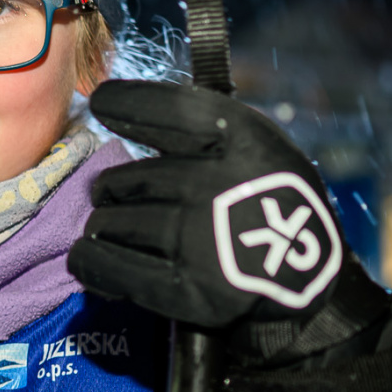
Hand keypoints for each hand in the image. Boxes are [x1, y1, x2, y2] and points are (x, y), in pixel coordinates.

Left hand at [69, 80, 352, 329]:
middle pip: (123, 180)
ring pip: (108, 224)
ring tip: (122, 232)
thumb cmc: (266, 201)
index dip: (126, 102)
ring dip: (106, 228)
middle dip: (115, 192)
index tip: (102, 104)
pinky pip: (104, 265)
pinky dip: (89, 261)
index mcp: (243, 142)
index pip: (167, 108)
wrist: (303, 277)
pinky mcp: (184, 289)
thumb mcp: (257, 149)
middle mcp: (216, 185)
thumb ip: (202, 131)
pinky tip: (90, 256)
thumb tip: (119, 105)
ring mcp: (198, 239)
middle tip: (126, 201)